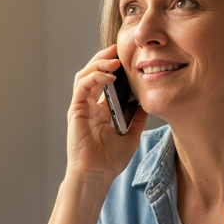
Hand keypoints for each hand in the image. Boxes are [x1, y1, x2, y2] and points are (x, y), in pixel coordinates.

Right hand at [66, 44, 147, 181]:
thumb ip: (137, 117)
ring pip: (85, 75)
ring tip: (114, 58)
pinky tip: (109, 76)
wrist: (97, 174)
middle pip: (93, 73)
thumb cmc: (110, 160)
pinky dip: (94, 77)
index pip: (105, 81)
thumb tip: (147, 101)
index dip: (114, 67)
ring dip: (99, 63)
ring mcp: (81, 107)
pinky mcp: (76, 110)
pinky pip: (82, 86)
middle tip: (119, 48)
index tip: (129, 57)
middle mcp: (89, 105)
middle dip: (105, 58)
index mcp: (101, 110)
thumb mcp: (132, 134)